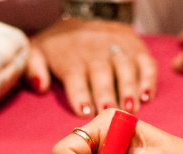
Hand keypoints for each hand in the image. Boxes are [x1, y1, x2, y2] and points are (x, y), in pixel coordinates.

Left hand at [27, 18, 156, 116]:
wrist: (89, 12)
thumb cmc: (62, 44)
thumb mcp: (39, 50)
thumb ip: (34, 69)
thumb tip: (39, 87)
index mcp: (72, 58)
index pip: (75, 77)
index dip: (79, 94)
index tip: (84, 111)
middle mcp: (97, 53)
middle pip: (102, 74)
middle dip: (106, 93)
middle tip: (110, 111)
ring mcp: (119, 49)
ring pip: (126, 68)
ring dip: (129, 88)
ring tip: (131, 108)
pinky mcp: (137, 48)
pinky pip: (146, 63)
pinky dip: (149, 79)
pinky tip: (147, 96)